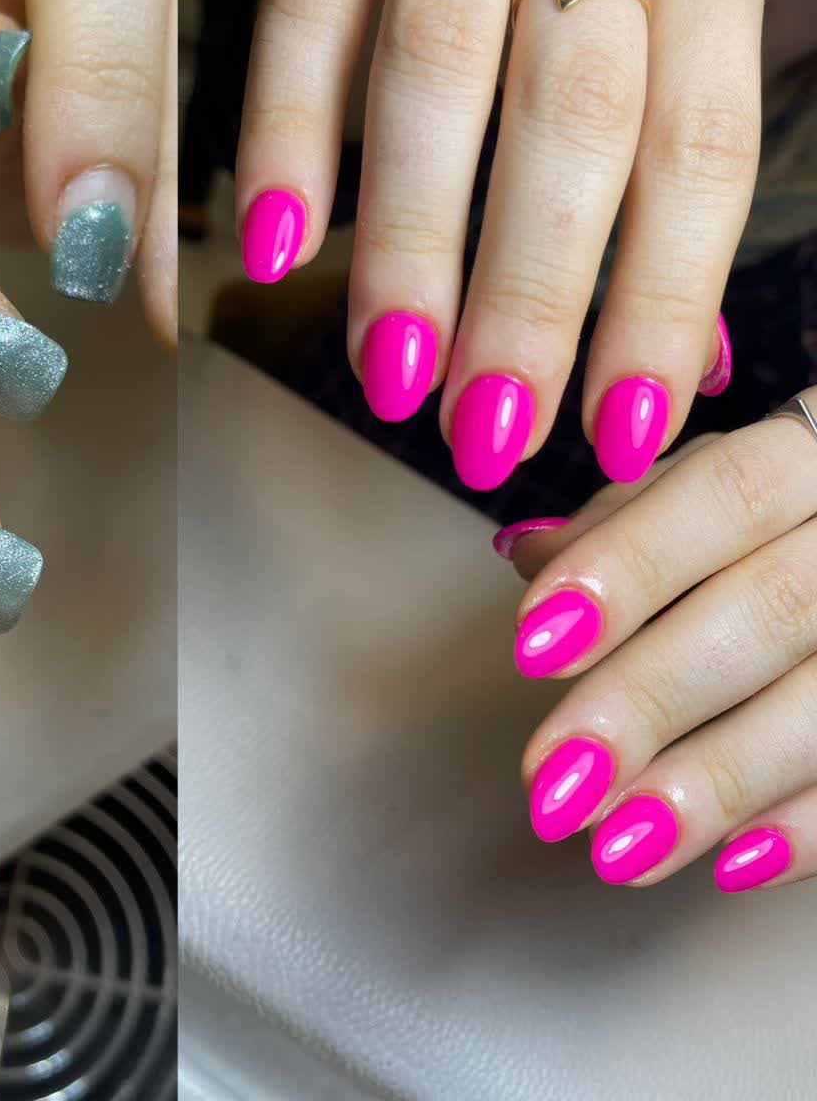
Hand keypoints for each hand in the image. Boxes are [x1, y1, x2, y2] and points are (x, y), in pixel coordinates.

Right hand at [236, 0, 759, 488]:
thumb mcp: (654, 37)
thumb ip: (655, 190)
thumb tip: (682, 372)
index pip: (698, 150)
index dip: (659, 304)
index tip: (617, 434)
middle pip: (570, 114)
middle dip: (528, 292)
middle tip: (487, 428)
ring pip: (435, 67)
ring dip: (411, 239)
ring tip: (392, 371)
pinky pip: (302, 10)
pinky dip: (285, 136)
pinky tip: (276, 251)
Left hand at [500, 396, 816, 890]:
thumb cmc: (783, 518)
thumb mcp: (711, 487)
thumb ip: (625, 519)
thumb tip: (529, 557)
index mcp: (813, 454)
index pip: (723, 493)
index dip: (626, 566)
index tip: (534, 641)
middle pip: (769, 609)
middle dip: (650, 697)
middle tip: (554, 778)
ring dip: (717, 782)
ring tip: (618, 845)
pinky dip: (809, 824)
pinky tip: (730, 862)